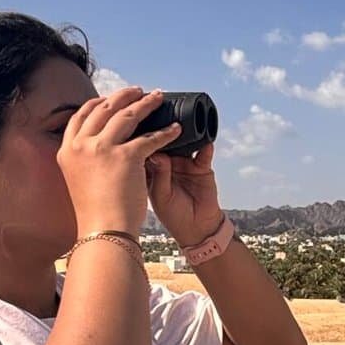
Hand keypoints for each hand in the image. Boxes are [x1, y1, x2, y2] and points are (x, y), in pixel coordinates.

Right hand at [58, 86, 182, 236]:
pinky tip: (176, 129)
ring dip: (145, 103)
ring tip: (157, 98)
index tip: (109, 99)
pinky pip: (150, 137)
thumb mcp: (79, 180)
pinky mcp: (126, 156)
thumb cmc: (95, 212)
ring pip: (127, 115)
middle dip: (123, 96)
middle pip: (103, 108)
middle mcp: (81, 145)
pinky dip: (166, 132)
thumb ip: (85, 160)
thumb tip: (98, 146)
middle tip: (138, 91)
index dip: (97, 103)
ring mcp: (102, 148)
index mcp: (67, 150)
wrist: (103, 232)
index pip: (80, 116)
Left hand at [147, 132, 222, 249]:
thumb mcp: (160, 195)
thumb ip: (158, 174)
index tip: (140, 123)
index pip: (143, 145)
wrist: (195, 229)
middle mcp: (167, 160)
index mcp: (150, 167)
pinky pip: (203, 153)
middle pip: (163, 138)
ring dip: (184, 133)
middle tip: (162, 116)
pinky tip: (205, 143)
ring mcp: (184, 161)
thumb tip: (156, 152)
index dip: (142, 135)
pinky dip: (204, 147)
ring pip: (184, 141)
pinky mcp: (202, 167)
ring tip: (184, 126)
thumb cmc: (172, 214)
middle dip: (163, 128)